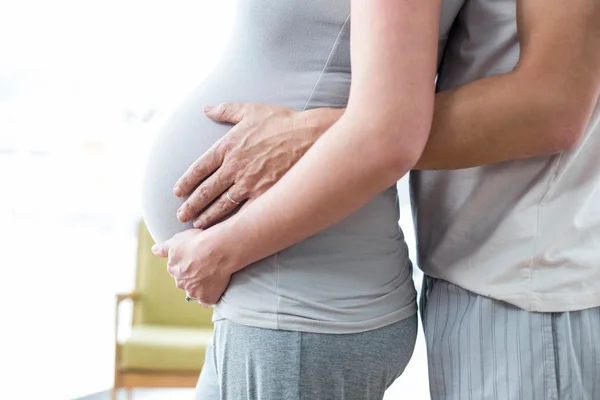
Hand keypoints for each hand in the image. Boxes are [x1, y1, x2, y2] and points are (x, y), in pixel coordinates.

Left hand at [151, 228, 233, 305]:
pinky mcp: (206, 298)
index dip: (187, 265)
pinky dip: (209, 296)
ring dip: (200, 287)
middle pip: (185, 282)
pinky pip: (206, 301)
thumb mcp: (176, 240)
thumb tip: (154, 250)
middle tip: (204, 266)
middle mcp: (181, 283)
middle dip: (192, 277)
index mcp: (173, 269)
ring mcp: (194, 292)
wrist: (217, 250)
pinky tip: (214, 288)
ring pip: (195, 292)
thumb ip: (163, 248)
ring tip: (212, 275)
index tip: (195, 259)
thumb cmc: (197, 242)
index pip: (177, 270)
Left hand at [173, 102, 342, 227]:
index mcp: (227, 146)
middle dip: (191, 205)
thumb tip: (206, 108)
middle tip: (181, 215)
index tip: (177, 192)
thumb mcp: (251, 110)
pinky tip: (225, 229)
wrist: (309, 135)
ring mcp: (248, 182)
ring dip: (207, 216)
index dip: (187, 181)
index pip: (199, 168)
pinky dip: (232, 222)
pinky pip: (244, 211)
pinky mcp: (264, 193)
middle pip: (206, 190)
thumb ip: (225, 110)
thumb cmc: (282, 122)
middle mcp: (234, 167)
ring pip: (221, 204)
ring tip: (197, 225)